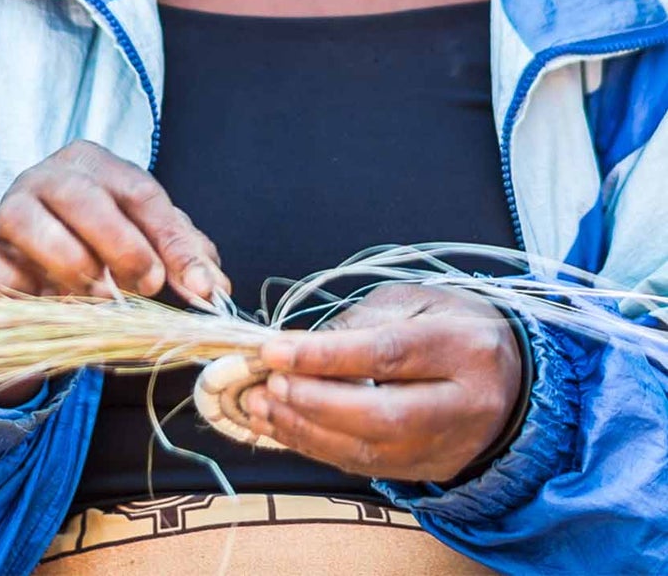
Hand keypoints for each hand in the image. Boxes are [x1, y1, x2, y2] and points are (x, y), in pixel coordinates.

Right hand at [0, 140, 227, 302]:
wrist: (30, 272)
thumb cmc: (96, 247)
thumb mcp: (144, 243)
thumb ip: (179, 255)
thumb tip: (213, 284)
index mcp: (93, 164)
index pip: (139, 192)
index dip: (173, 240)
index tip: (199, 285)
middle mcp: (46, 177)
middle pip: (82, 196)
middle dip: (121, 244)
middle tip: (147, 284)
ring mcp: (6, 210)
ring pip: (28, 220)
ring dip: (69, 263)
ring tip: (98, 297)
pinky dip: (15, 286)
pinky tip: (43, 303)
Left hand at [242, 284, 523, 483]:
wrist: (510, 375)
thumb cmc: (450, 324)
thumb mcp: (412, 302)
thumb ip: (360, 322)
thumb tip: (298, 346)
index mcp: (463, 347)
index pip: (388, 355)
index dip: (326, 355)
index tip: (275, 350)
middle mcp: (465, 405)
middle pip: (384, 416)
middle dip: (315, 403)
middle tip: (269, 384)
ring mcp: (452, 446)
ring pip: (373, 452)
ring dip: (307, 432)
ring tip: (261, 407)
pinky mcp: (434, 470)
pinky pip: (369, 468)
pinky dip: (319, 448)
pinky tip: (283, 427)